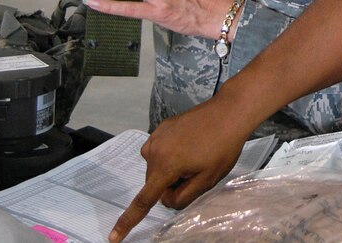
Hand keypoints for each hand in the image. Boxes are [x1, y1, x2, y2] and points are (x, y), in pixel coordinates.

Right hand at [108, 97, 246, 241]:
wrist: (228, 112)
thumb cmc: (223, 147)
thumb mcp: (207, 180)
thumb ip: (182, 197)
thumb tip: (166, 199)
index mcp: (165, 166)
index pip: (143, 200)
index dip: (128, 221)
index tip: (112, 237)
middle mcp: (154, 150)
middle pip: (155, 183)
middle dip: (171, 183)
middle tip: (196, 170)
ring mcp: (156, 136)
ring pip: (157, 167)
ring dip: (171, 168)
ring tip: (196, 155)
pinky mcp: (161, 127)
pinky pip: (160, 151)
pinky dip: (171, 154)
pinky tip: (190, 145)